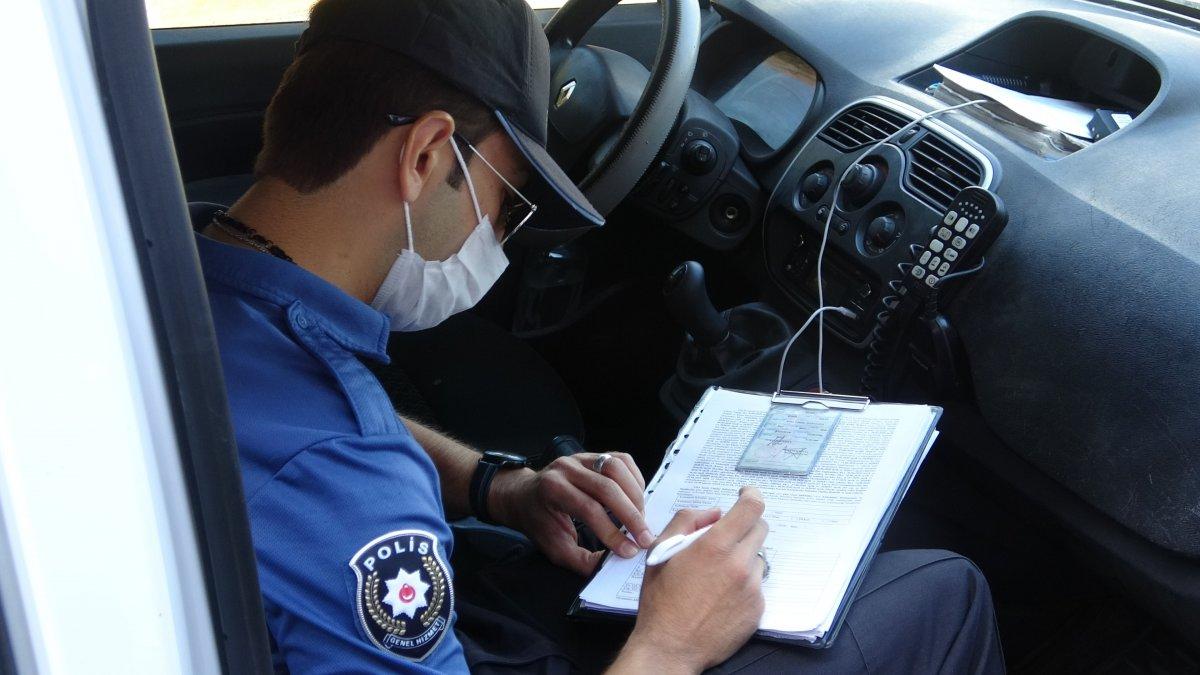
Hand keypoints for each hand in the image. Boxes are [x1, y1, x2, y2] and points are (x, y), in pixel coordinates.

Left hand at [489, 452, 654, 574]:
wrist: (524, 496)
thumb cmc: (539, 522)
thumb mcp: (554, 547)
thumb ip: (580, 560)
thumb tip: (609, 566)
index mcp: (552, 489)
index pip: (589, 509)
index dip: (611, 531)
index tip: (629, 551)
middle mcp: (566, 468)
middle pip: (606, 487)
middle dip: (631, 515)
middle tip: (645, 538)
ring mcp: (580, 457)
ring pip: (617, 467)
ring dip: (635, 495)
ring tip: (641, 518)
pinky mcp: (593, 455)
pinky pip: (621, 460)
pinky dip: (634, 479)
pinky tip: (636, 499)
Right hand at [611, 487, 768, 673]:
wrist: (670, 647)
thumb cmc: (661, 601)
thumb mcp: (661, 552)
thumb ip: (686, 521)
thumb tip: (713, 513)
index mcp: (715, 546)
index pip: (751, 508)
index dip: (751, 496)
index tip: (746, 495)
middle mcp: (739, 565)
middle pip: (760, 530)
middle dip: (745, 527)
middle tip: (725, 538)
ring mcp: (752, 589)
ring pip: (758, 559)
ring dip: (743, 558)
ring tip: (718, 576)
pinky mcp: (757, 610)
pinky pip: (757, 586)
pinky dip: (744, 584)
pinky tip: (722, 597)